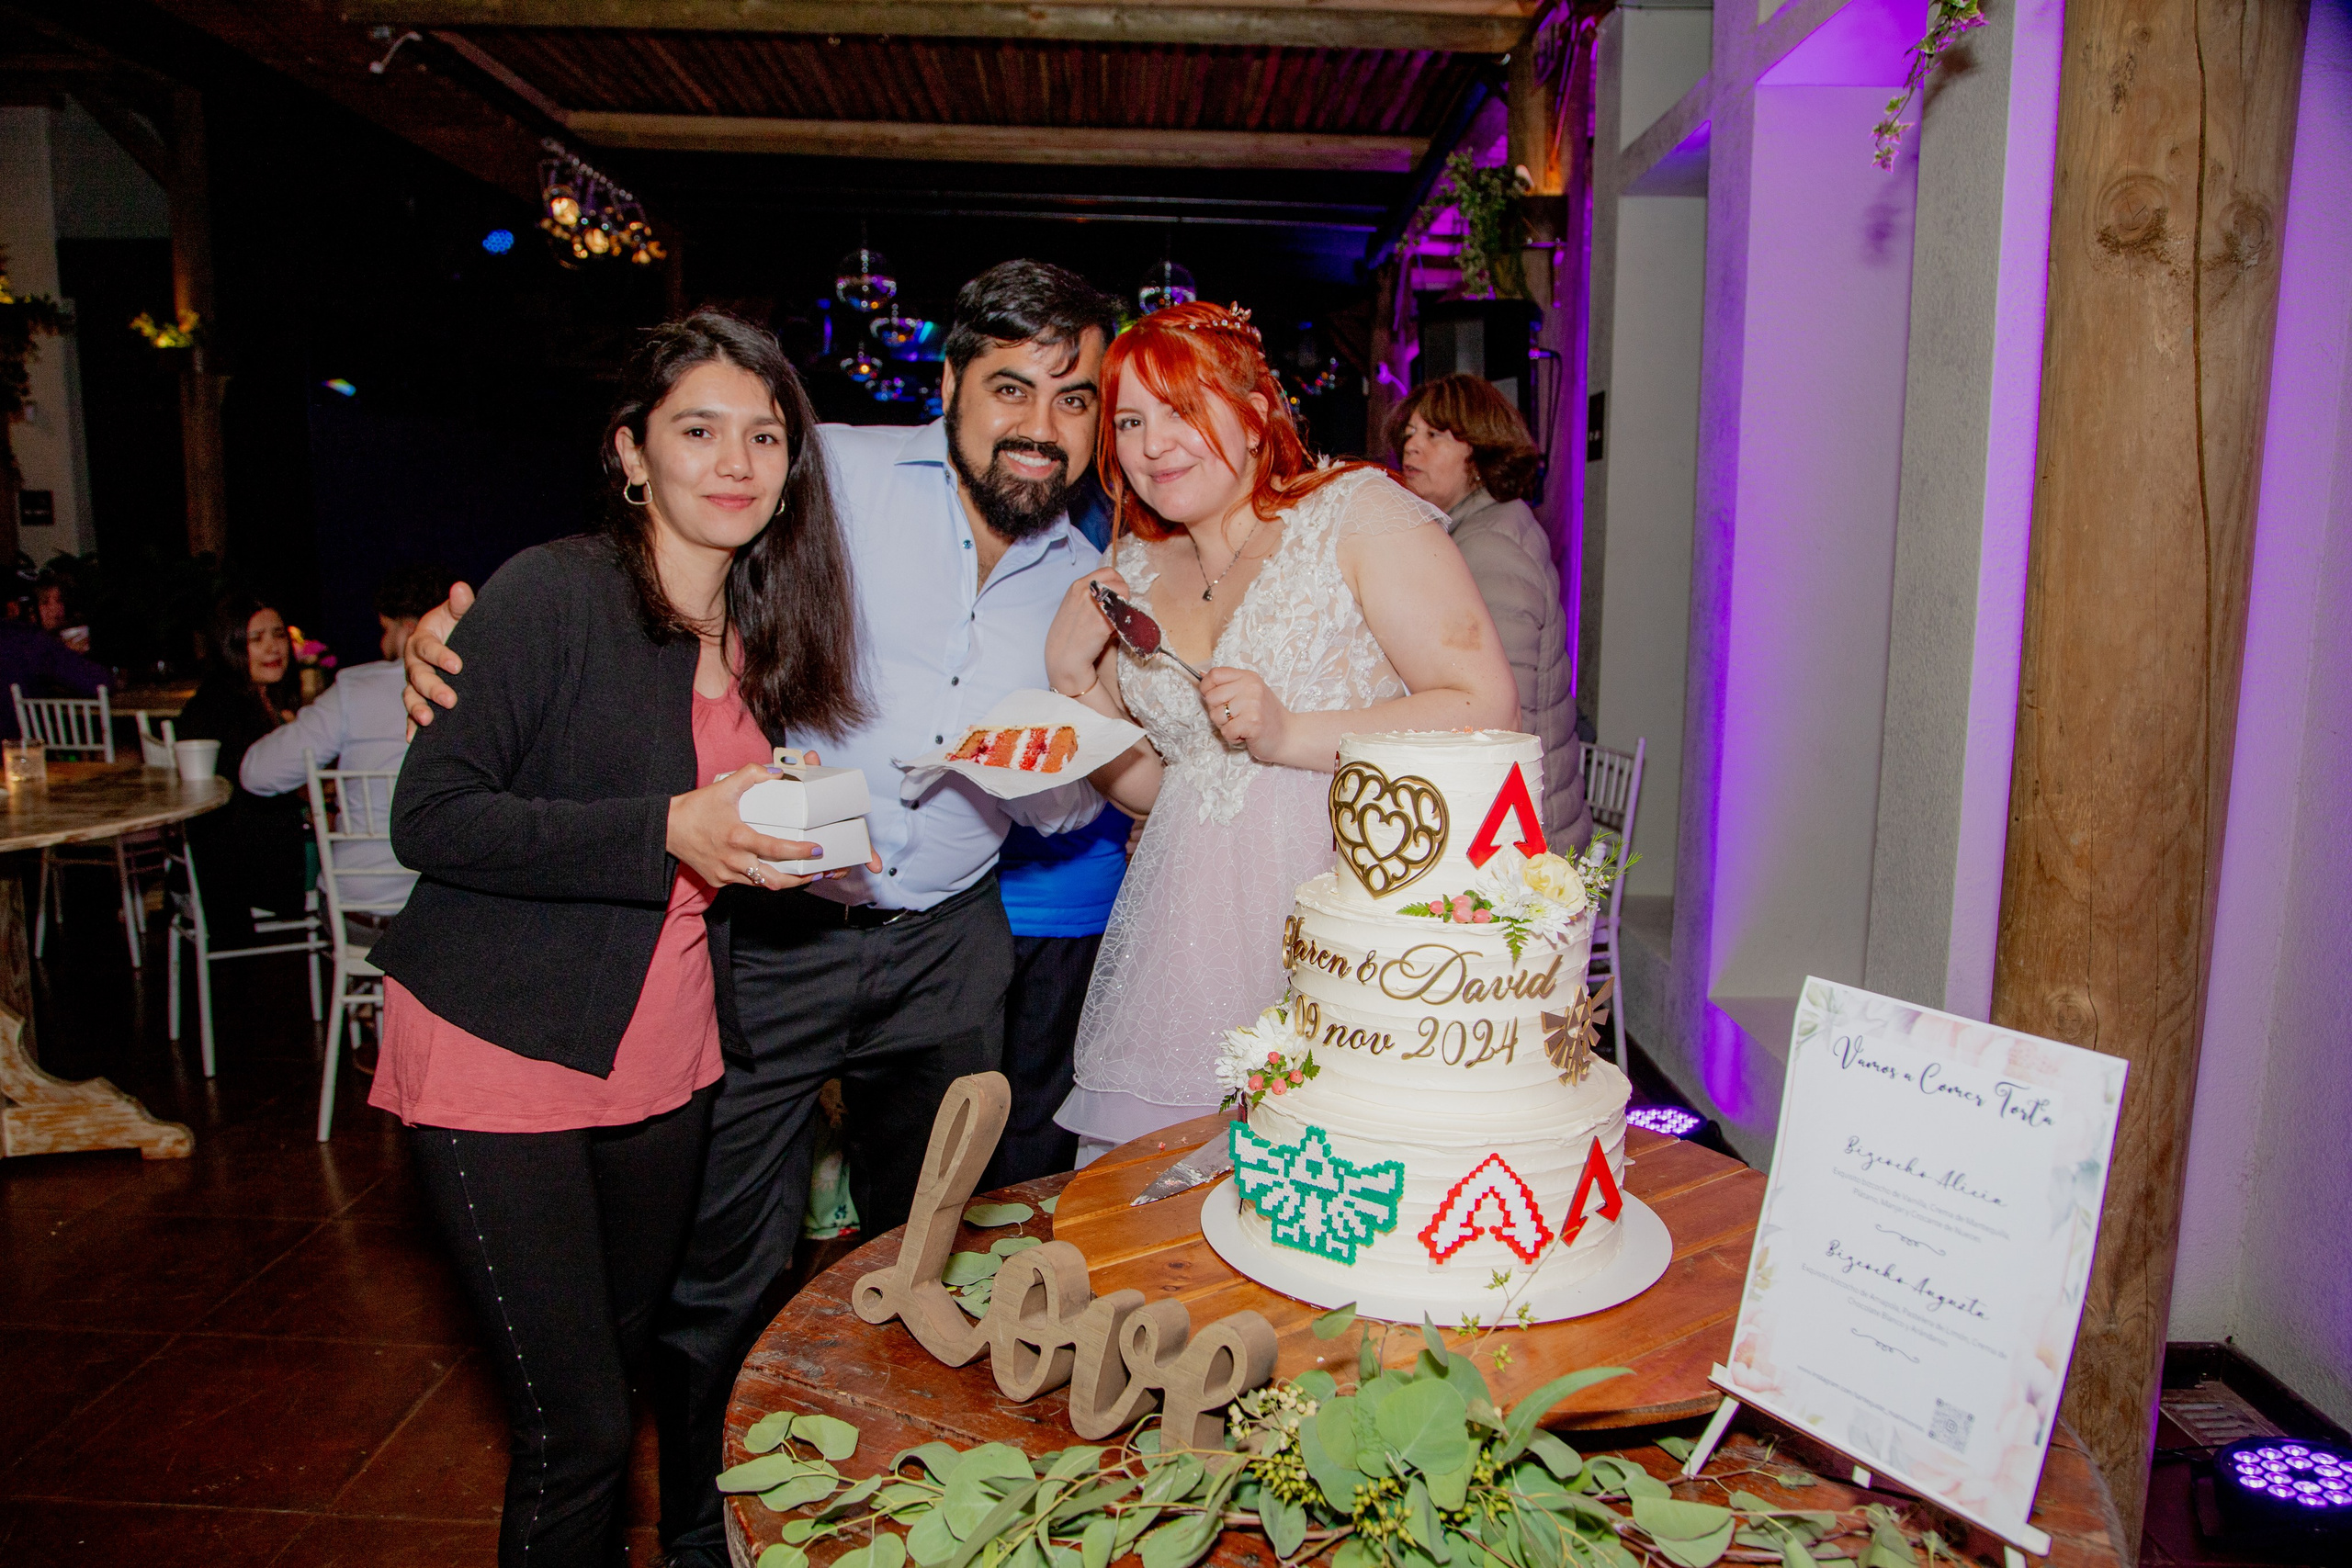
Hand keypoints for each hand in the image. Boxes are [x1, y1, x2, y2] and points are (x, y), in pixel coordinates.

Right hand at [402, 583, 473, 731]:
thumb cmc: (459, 628)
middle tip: (451, 700)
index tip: (458, 665)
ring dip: (417, 710)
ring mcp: (414, 684)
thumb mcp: (459, 616)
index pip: (427, 648)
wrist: (459, 645)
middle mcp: (414, 664)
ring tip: (429, 721)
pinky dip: (411, 727)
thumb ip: (461, 605)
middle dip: (433, 688)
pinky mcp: (419, 700)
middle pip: (418, 677)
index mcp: (422, 641)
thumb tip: (461, 588)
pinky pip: (411, 715)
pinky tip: (413, 739)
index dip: (441, 655)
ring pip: (410, 697)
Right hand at [667, 764, 822, 890]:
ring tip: (803, 874)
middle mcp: (732, 861)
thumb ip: (751, 774)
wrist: (666, 829)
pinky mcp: (719, 881)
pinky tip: (773, 870)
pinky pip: (746, 883)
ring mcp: (725, 874)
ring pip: (761, 884)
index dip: (799, 852)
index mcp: (737, 838)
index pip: (775, 849)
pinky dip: (761, 878)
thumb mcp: (724, 787)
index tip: (817, 849)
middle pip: (774, 880)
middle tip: (818, 871)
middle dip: (800, 879)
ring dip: (783, 881)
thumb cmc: (695, 809)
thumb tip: (777, 772)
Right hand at [1044, 567, 1129, 698]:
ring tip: (1113, 623)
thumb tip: (1114, 593)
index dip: (1117, 584)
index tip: (1116, 597)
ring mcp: (1094, 605)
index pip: (1109, 572)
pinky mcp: (1103, 620)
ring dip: (1124, 609)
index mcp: (1078, 585)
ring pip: (1125, 598)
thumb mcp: (1074, 605)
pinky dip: (1123, 623)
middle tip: (1118, 612)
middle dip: (1124, 597)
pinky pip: (1125, 615)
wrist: (1064, 657)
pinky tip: (1112, 633)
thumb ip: (1091, 595)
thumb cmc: (1069, 634)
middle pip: (1121, 583)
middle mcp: (1086, 591)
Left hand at [1199, 666, 1290, 762]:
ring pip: (1216, 716)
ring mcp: (1253, 704)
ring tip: (1242, 725)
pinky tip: (1245, 735)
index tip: (1214, 699)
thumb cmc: (1265, 715)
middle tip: (1234, 717)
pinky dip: (1233, 738)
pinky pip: (1226, 732)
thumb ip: (1227, 684)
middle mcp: (1251, 687)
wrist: (1288, 735)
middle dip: (1217, 712)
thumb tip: (1201, 674)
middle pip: (1211, 697)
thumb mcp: (1249, 692)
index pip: (1215, 674)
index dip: (1206, 688)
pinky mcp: (1253, 722)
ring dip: (1225, 726)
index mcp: (1248, 677)